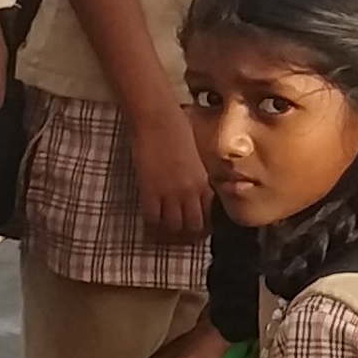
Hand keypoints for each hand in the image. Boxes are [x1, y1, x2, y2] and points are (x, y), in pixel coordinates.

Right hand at [128, 100, 214, 243]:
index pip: (208, 216)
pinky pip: (152, 218)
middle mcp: (190, 192)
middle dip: (187, 236)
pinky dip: (150, 226)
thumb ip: (197, 175)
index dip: (203, 229)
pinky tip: (149, 226)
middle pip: (192, 226)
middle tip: (179, 238)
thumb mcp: (196, 156)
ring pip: (172, 226)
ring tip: (163, 235)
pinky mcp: (150, 190)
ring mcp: (170, 193)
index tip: (198, 232)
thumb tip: (195, 188)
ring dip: (168, 234)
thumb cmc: (178, 129)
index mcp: (203, 182)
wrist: (158, 120)